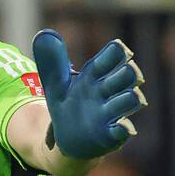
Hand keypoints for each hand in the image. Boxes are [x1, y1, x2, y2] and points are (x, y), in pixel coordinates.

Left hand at [32, 29, 146, 159]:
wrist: (65, 141)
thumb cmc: (67, 107)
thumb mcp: (55, 84)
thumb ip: (52, 61)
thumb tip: (43, 34)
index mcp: (96, 75)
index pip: (115, 55)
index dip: (117, 52)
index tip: (117, 51)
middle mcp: (108, 92)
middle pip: (128, 75)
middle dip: (129, 73)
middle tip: (127, 72)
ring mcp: (110, 114)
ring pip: (130, 100)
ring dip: (130, 97)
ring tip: (130, 96)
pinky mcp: (109, 136)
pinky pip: (122, 131)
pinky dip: (123, 128)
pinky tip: (121, 126)